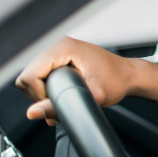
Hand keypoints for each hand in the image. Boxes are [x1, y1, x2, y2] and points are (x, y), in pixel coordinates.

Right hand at [16, 37, 157, 123]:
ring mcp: (59, 47)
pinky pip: (41, 72)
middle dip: (39, 95)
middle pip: (28, 75)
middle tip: (58, 105)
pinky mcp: (61, 54)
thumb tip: (33, 112)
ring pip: (33, 74)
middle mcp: (58, 43)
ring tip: (61, 99)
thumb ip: (60, 106)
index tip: (56, 103)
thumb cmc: (117, 81)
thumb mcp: (92, 97)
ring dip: (42, 91)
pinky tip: (60, 93)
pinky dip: (46, 86)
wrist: (129, 75)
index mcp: (63, 48)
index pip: (29, 75)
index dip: (38, 95)